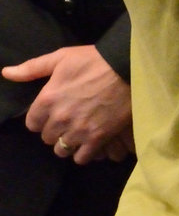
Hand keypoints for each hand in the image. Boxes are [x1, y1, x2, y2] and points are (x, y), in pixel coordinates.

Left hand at [2, 45, 133, 163]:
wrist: (130, 67)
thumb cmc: (94, 60)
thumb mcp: (61, 58)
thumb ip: (32, 68)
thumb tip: (6, 73)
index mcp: (47, 100)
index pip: (32, 124)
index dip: (42, 119)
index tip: (53, 113)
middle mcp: (59, 119)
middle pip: (47, 138)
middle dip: (56, 131)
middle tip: (69, 121)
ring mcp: (78, 130)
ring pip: (62, 150)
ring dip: (68, 143)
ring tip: (78, 134)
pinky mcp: (98, 137)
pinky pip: (81, 157)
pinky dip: (83, 153)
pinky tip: (89, 143)